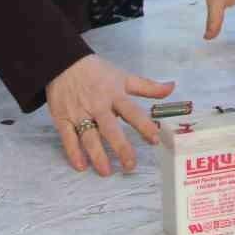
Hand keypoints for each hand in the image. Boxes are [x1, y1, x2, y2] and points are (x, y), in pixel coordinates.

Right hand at [45, 53, 172, 175]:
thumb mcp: (123, 77)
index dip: (143, 125)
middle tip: (130, 165)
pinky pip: (68, 138)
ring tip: (106, 172)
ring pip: (89, 136)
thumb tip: (172, 88)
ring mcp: (79, 113)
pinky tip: (81, 166)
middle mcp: (98, 105)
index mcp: (115, 94)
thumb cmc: (98, 72)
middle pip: (110, 128)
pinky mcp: (62, 118)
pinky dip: (73, 152)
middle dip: (121, 147)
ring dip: (97, 155)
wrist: (63, 63)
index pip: (132, 112)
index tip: (154, 139)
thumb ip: (147, 87)